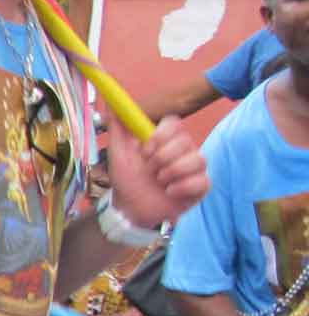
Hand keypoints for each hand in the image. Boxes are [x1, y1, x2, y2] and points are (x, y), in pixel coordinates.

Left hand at [107, 113, 207, 229]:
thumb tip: (114, 107)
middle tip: (150, 170)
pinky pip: (203, 180)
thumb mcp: (118, 153)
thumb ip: (118, 129)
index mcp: (166, 140)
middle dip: (162, 158)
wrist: (129, 208)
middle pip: (186, 140)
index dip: (161, 135)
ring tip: (159, 182)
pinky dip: (183, 187)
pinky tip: (169, 192)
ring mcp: (193, 168)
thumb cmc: (127, 180)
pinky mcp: (200, 186)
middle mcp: (183, 150)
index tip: (145, 150)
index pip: (175, 123)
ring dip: (172, 172)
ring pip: (198, 159)